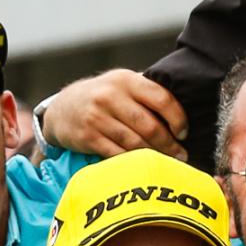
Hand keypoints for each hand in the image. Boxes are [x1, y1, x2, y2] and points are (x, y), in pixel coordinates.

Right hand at [40, 69, 187, 157]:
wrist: (62, 109)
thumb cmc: (102, 97)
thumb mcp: (121, 84)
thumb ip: (146, 91)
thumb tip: (182, 108)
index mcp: (126, 80)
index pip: (161, 98)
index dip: (177, 118)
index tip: (183, 132)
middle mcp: (110, 96)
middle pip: (149, 126)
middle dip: (169, 144)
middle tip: (181, 155)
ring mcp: (97, 117)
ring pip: (135, 143)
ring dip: (155, 156)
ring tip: (167, 163)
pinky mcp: (88, 137)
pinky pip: (118, 155)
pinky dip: (133, 162)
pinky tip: (143, 166)